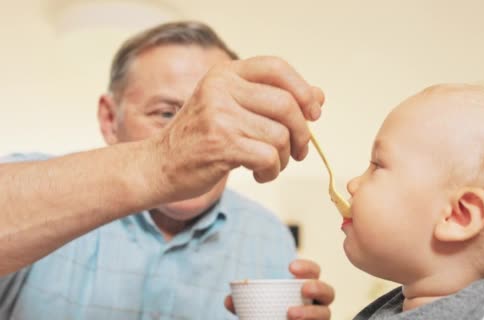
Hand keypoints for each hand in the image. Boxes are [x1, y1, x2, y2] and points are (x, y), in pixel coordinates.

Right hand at [150, 56, 324, 200]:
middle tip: (299, 150)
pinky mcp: (220, 145)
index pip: (276, 67)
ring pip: (280, 135)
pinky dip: (272, 171)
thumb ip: (273, 99)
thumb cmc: (201, 137)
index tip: (314, 113)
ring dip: (285, 157)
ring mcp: (219, 116)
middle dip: (302, 132)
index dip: (303, 89)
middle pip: (287, 104)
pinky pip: (269, 157)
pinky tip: (260, 173)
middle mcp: (221, 88)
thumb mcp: (234, 108)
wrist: (159, 165)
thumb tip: (319, 96)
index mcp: (226, 73)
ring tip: (271, 164)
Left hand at [224, 259, 334, 319]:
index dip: (307, 267)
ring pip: (325, 314)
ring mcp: (319, 317)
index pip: (314, 271)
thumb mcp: (256, 305)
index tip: (290, 268)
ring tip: (291, 314)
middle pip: (327, 292)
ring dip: (311, 313)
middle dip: (317, 288)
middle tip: (303, 290)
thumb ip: (243, 301)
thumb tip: (229, 299)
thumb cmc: (270, 313)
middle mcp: (317, 302)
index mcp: (305, 286)